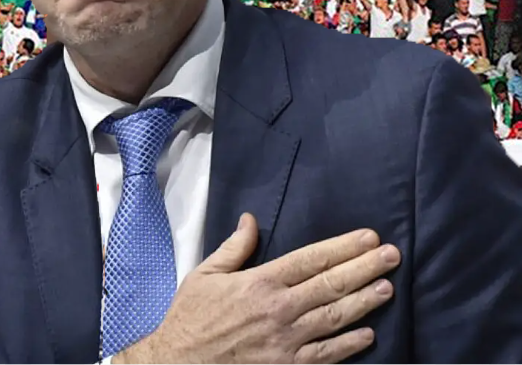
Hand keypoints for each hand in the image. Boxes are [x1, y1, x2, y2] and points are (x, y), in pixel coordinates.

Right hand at [116, 214, 399, 363]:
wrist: (180, 362)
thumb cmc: (190, 318)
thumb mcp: (204, 275)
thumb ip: (233, 248)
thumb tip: (250, 220)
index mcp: (259, 282)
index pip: (311, 259)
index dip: (343, 247)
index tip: (368, 237)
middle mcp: (278, 309)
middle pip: (331, 284)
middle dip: (365, 267)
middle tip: (391, 254)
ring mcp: (286, 341)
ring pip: (335, 317)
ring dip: (365, 301)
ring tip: (387, 287)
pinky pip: (327, 355)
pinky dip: (349, 344)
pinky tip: (368, 333)